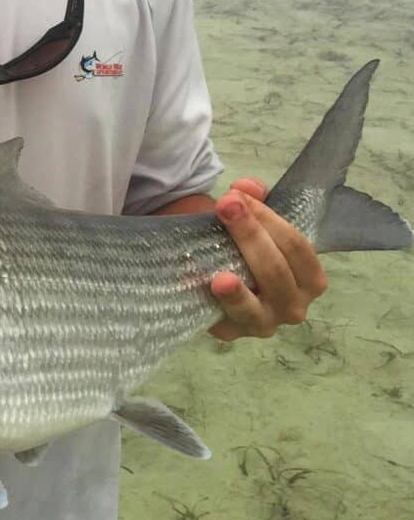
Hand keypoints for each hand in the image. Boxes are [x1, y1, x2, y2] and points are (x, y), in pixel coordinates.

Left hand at [209, 178, 327, 341]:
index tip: (238, 196)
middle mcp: (294, 306)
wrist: (215, 272)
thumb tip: (246, 186)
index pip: (297, 247)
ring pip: (254, 306)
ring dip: (238, 291)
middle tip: (225, 208)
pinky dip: (218, 309)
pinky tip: (208, 295)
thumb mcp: (254, 219)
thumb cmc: (245, 245)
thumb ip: (254, 198)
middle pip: (275, 272)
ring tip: (221, 279)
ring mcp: (263, 323)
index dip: (269, 219)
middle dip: (250, 236)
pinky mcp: (232, 333)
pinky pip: (226, 322)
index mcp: (310, 277)